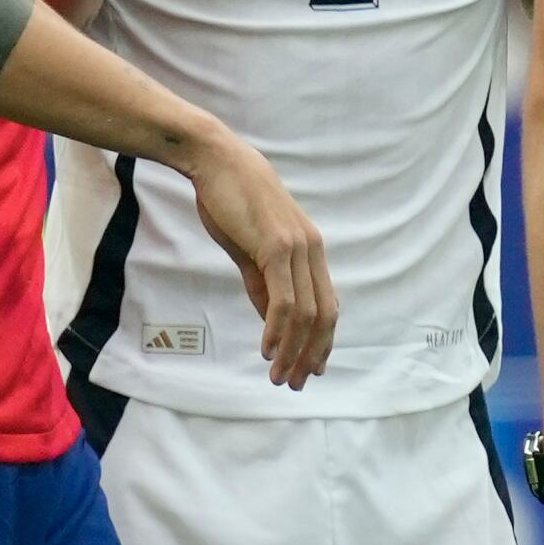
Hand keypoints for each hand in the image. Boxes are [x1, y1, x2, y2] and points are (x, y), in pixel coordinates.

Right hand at [179, 127, 337, 383]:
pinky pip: (284, 299)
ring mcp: (298, 248)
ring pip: (306, 314)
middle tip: (298, 383)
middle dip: (312, 354)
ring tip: (281, 376)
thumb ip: (263, 283)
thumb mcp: (250, 249)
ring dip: (293, 350)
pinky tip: (268, 349)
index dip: (323, 341)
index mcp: (310, 252)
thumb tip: (271, 319)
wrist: (217, 161)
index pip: (327, 305)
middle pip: (324, 316)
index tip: (314, 368)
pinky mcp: (277, 247)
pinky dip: (279, 329)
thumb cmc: (231, 202)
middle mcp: (312, 251)